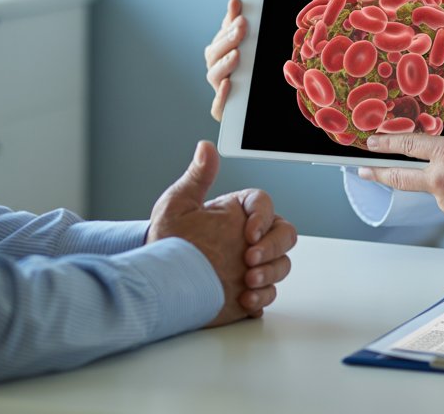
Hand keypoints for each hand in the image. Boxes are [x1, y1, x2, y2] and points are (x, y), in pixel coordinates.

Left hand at [146, 141, 296, 324]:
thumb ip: (197, 177)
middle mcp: (248, 238)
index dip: (263, 217)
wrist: (159, 285)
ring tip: (248, 281)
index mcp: (235, 214)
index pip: (265, 204)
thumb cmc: (165, 243)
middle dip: (273, 247)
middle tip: (250, 260)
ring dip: (271, 272)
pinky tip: (246, 297)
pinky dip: (264, 295)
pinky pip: (270, 291)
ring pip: (282, 263)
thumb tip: (205, 147)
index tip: (249, 234)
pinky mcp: (249, 290)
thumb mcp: (177, 206)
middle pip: (284, 233)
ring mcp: (251, 265)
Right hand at [204, 0, 246, 121]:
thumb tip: (235, 0)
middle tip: (242, 27)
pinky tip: (229, 84)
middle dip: (228, 39)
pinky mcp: (223, 110)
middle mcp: (216, 69)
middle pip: (216, 53)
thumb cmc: (249, 72)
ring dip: (224, 64)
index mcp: (219, 53)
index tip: (240, 11)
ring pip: (215, 75)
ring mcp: (219, 89)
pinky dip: (222, 95)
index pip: (221, 35)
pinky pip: (218, 105)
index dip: (229, 23)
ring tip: (236, 55)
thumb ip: (237, 24)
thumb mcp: (246, 47)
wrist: (257, 105)